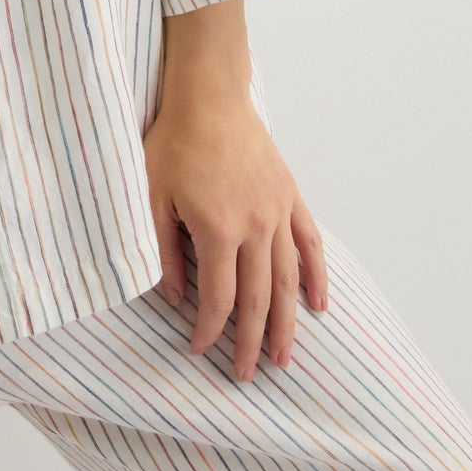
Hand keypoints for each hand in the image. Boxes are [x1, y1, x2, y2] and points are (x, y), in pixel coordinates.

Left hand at [142, 89, 328, 379]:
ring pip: (288, 280)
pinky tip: (319, 305)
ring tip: (284, 357)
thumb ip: (164, 250)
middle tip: (247, 376)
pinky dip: (316, 277)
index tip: (199, 350)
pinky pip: (309, 244)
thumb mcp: (151, 197)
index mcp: (218, 230)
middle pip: (258, 299)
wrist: (209, 95)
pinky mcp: (290, 196)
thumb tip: (174, 296)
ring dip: (287, 322)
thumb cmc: (173, 141)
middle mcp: (255, 227)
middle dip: (251, 342)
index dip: (210, 331)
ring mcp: (277, 212)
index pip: (219, 299)